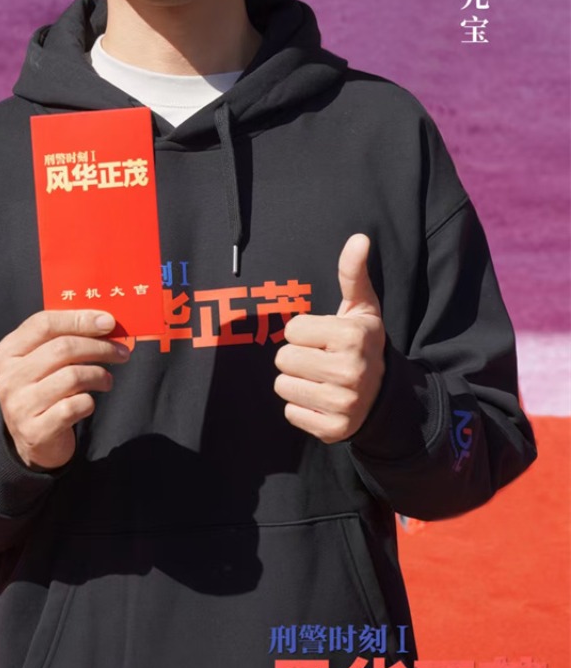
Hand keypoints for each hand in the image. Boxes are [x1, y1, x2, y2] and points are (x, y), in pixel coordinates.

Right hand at [0, 310, 130, 469]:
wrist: (31, 441)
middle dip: (99, 347)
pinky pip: (73, 407)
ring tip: (107, 380)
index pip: (44, 323)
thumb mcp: (43, 361)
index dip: (79, 319)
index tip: (108, 322)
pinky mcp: (35, 431)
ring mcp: (19, 405)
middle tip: (121, 352)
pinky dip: (89, 402)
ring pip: (72, 377)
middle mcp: (8, 377)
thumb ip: (63, 338)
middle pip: (62, 349)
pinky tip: (89, 402)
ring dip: (98, 375)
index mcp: (7, 352)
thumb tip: (105, 321)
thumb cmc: (44, 390)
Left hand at [274, 234, 384, 442]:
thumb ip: (353, 273)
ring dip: (296, 382)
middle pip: (283, 359)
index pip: (292, 329)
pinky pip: (290, 413)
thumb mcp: (361, 308)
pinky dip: (301, 407)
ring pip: (282, 386)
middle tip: (321, 359)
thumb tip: (359, 237)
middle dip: (297, 357)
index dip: (305, 332)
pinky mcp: (333, 430)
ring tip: (320, 379)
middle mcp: (349, 371)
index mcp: (352, 337)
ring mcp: (342, 404)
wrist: (385, 395)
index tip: (325, 338)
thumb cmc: (362, 343)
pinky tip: (322, 400)